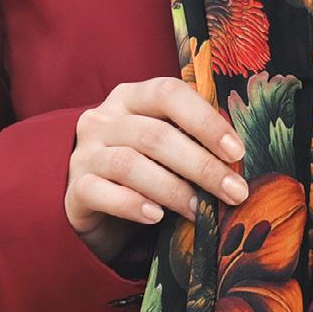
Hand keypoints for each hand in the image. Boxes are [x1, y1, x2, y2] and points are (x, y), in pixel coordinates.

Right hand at [65, 76, 250, 265]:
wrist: (92, 202)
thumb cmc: (143, 169)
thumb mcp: (166, 146)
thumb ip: (192, 141)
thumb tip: (239, 161)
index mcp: (131, 97)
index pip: (169, 94)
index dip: (205, 121)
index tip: (237, 153)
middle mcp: (104, 119)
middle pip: (154, 135)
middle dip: (201, 166)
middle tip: (234, 192)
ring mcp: (84, 153)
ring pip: (129, 164)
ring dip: (173, 189)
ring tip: (200, 211)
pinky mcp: (73, 188)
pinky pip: (100, 192)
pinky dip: (132, 204)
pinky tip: (157, 217)